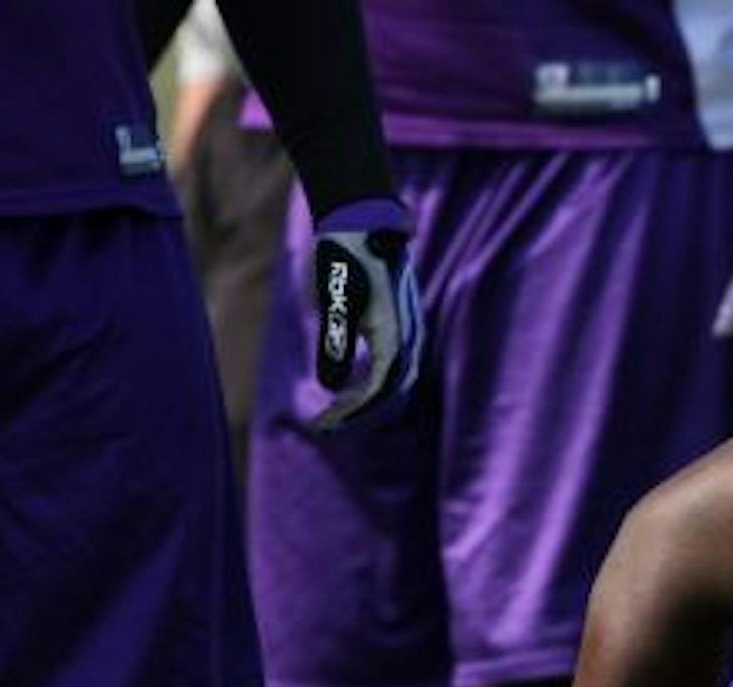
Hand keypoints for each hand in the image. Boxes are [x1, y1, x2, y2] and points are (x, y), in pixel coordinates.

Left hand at [310, 198, 423, 430]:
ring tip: (334, 411)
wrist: (361, 217)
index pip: (381, 390)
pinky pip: (390, 368)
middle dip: (360, 415)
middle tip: (326, 425)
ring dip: (365, 402)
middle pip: (392, 394)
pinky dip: (370, 386)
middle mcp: (408, 337)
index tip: (324, 424)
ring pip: (394, 383)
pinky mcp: (397, 326)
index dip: (354, 413)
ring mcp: (406, 332)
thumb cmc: (345, 254)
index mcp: (395, 334)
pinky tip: (346, 386)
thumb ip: (335, 341)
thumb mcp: (332, 296)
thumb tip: (333, 387)